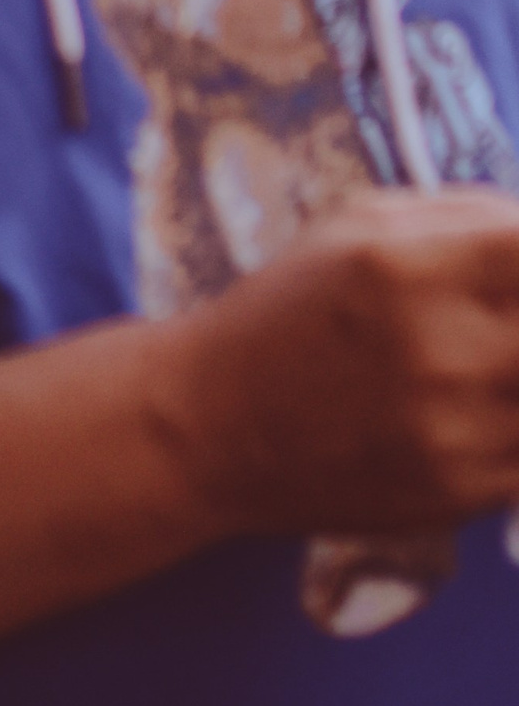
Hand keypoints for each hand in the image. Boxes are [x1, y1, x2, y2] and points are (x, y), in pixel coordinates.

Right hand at [172, 187, 518, 536]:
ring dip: (516, 375)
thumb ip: (463, 214)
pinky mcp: (463, 491)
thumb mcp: (353, 227)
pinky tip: (467, 416)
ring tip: (470, 364)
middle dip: (518, 320)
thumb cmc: (290, 310)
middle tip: (491, 324)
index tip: (510, 268)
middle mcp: (438, 345)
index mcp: (403, 264)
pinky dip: (511, 429)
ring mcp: (455, 426)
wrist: (216, 424)